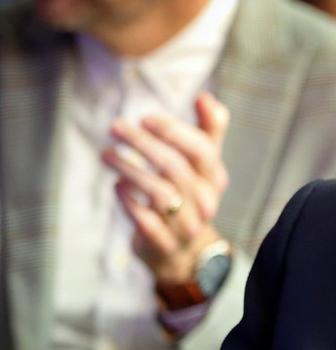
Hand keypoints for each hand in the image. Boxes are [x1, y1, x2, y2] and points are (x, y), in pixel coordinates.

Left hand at [103, 91, 230, 283]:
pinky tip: (117, 184)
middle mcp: (205, 202)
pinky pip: (146, 221)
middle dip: (142, 144)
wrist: (185, 253)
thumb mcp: (204, 166)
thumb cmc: (190, 197)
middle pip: (175, 168)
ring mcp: (186, 225)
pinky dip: (129, 200)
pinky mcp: (163, 243)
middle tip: (115, 127)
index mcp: (215, 179)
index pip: (202, 150)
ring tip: (107, 154)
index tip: (145, 118)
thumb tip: (206, 97)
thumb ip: (208, 131)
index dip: (173, 131)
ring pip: (159, 193)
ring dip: (129, 169)